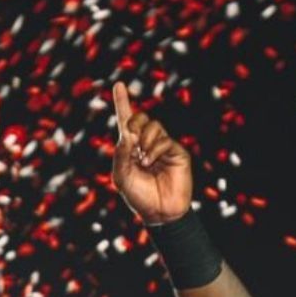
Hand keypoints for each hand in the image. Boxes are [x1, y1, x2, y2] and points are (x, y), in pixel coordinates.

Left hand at [110, 83, 191, 224]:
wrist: (160, 212)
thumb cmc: (138, 196)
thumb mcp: (121, 177)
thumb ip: (121, 155)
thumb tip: (126, 134)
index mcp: (130, 148)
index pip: (126, 121)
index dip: (122, 102)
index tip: (118, 85)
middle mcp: (147, 144)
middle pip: (141, 118)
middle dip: (134, 122)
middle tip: (131, 137)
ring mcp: (163, 147)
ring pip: (154, 127)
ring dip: (145, 141)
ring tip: (144, 160)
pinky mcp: (177, 152)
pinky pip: (165, 141)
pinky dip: (155, 150)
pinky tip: (151, 162)